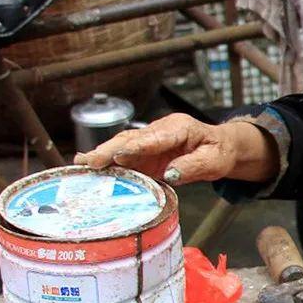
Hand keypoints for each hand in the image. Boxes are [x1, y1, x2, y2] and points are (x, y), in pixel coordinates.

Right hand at [73, 113, 274, 185]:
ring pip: (123, 144)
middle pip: (132, 138)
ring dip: (102, 154)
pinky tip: (87, 166)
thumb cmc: (218, 152)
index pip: (156, 138)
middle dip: (110, 149)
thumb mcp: (214, 162)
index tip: (120, 155)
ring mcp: (150, 140)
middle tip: (90, 161)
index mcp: (179, 128)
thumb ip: (193, 166)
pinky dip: (106, 161)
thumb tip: (171, 173)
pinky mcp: (145, 152)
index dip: (137, 147)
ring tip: (82, 164)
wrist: (220, 147)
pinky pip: (123, 155)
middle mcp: (160, 130)